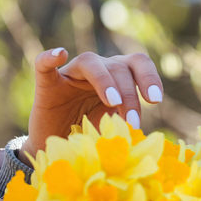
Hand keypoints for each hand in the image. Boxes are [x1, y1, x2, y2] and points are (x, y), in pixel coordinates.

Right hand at [19, 48, 163, 162]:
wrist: (57, 146)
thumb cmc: (91, 134)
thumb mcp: (114, 128)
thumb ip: (128, 125)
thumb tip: (143, 137)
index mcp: (119, 76)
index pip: (139, 64)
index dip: (150, 77)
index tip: (155, 100)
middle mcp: (98, 68)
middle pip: (119, 66)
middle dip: (130, 93)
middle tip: (134, 121)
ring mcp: (71, 73)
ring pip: (90, 62)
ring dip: (105, 81)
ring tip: (113, 103)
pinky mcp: (47, 84)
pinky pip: (44, 64)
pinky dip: (50, 58)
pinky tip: (60, 54)